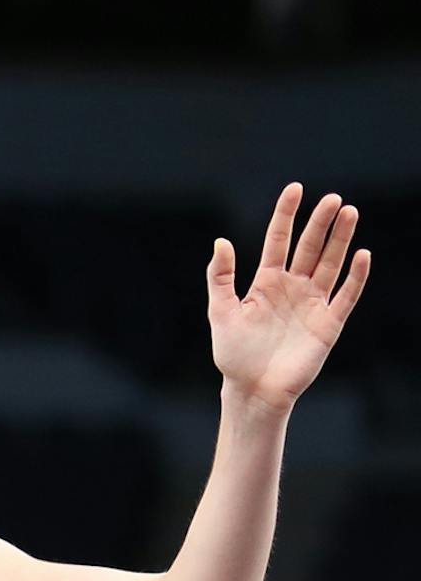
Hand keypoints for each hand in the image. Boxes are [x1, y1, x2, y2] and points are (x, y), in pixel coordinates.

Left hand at [209, 183, 369, 410]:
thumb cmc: (234, 356)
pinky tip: (361, 255)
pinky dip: (355, 276)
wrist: (253, 391)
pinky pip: (346, 295)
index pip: (279, 240)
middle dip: (320, 223)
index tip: (295, 189)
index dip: (286, 215)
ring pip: (330, 263)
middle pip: (309, 247)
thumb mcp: (221, 314)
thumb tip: (220, 241)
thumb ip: (221, 278)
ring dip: (341, 239)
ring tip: (349, 213)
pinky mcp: (329, 322)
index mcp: (266, 282)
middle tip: (333, 199)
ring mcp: (312, 303)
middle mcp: (293, 287)